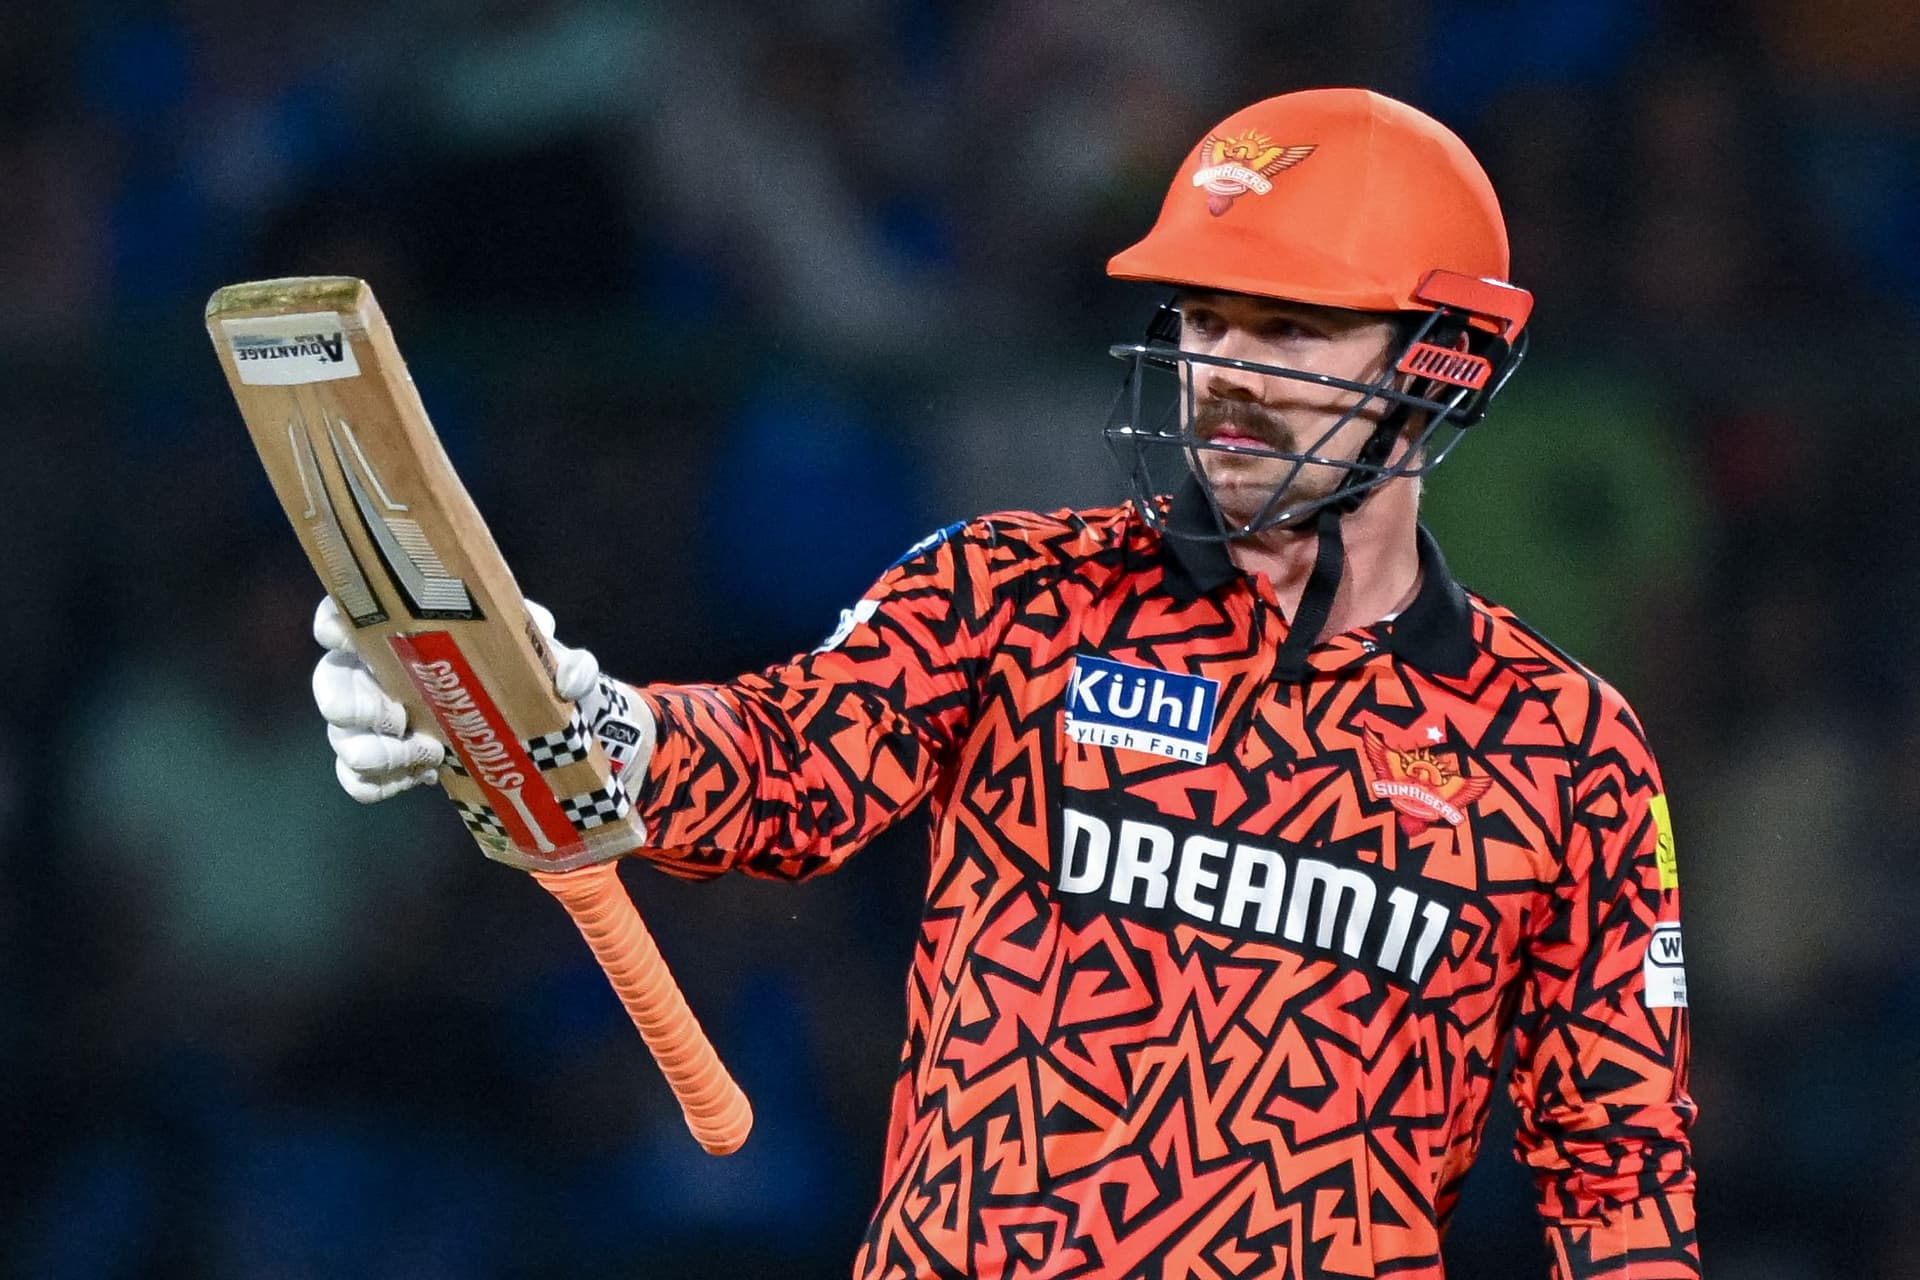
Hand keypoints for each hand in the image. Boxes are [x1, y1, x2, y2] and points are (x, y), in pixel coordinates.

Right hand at [312, 597, 654, 804]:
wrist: (532, 729)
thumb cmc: (531, 675)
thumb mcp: (554, 663)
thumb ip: (570, 665)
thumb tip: (570, 677)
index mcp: (406, 629)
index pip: (344, 613)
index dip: (331, 623)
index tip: (343, 636)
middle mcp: (376, 670)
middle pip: (328, 682)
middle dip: (351, 704)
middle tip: (395, 717)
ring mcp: (372, 719)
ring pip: (342, 736)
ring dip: (374, 753)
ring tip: (429, 754)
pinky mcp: (381, 761)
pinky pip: (355, 779)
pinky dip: (380, 784)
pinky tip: (422, 778)